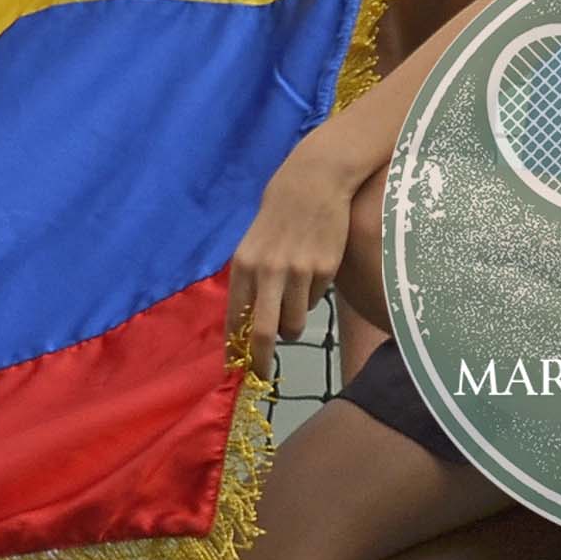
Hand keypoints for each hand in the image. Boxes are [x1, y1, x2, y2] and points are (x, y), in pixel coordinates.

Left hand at [226, 133, 370, 359]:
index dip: (236, 348)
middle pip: (265, 332)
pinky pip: (316, 301)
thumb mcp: (253, 247)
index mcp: (243, 265)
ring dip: (292, 324)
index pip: (236, 318)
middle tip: (262, 375)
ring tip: (293, 301)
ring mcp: (299, 272)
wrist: (310, 184)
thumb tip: (247, 327)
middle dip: (262, 360)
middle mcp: (268, 270)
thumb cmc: (276, 220)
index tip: (235, 370)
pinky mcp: (325, 270)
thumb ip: (250, 283)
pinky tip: (311, 271)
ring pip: (295, 323)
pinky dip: (312, 297)